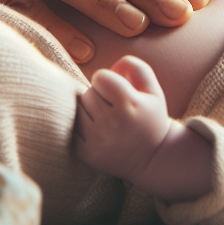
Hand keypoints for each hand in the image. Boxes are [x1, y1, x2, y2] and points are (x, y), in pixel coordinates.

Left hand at [75, 56, 171, 180]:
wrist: (152, 158)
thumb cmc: (151, 117)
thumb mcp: (152, 88)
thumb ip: (134, 66)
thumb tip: (110, 68)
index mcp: (129, 103)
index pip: (100, 77)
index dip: (108, 80)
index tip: (117, 91)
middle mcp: (112, 122)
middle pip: (87, 93)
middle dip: (98, 95)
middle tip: (112, 106)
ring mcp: (98, 140)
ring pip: (77, 109)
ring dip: (88, 110)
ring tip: (104, 118)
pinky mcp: (87, 154)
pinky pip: (71, 128)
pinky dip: (80, 126)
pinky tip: (96, 130)